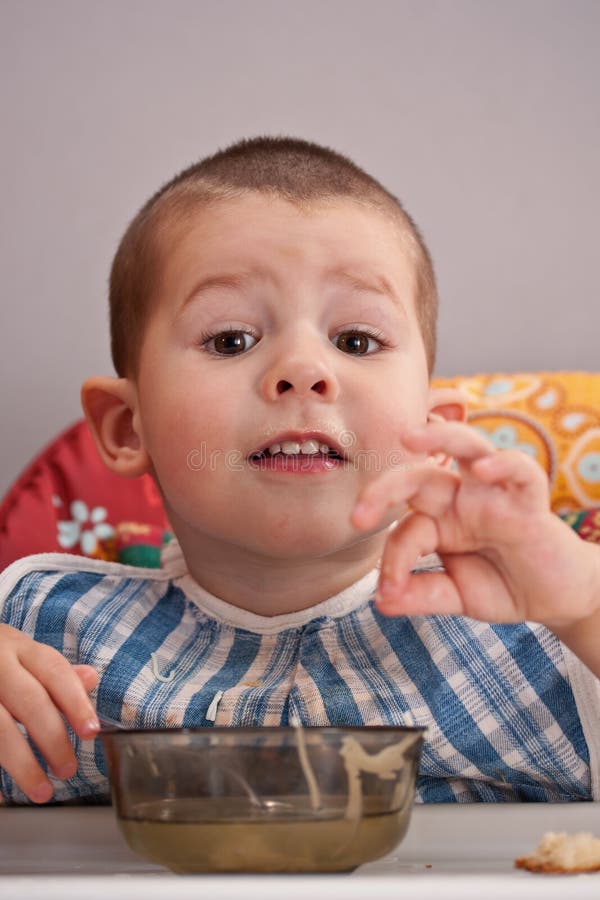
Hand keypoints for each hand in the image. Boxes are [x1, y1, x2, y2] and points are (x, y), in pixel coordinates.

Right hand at [0, 625, 99, 802]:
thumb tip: (90, 679)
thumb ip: (54, 672)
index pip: (54, 672)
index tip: (91, 732)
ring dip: (23, 764)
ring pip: (0, 728)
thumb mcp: (21, 654)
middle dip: (53, 739)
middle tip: (68, 769)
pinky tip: (1, 794)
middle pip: (30, 701)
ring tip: (41, 790)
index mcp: (18, 647)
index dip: (76, 703)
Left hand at [352, 420, 599, 628]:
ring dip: (439, 436)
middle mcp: (460, 499)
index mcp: (437, 519)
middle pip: (418, 474)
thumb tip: (382, 602)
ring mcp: (494, 495)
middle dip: (384, 488)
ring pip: (466, 446)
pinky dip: (504, 464)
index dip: (392, 560)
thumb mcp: (455, 596)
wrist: (555, 599)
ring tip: (409, 437)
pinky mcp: (530, 502)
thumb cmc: (502, 585)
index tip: (388, 593)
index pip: (404, 529)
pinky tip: (484, 470)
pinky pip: (521, 472)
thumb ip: (421, 595)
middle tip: (358, 517)